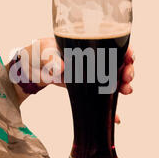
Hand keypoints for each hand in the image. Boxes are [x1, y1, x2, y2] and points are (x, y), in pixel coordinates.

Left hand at [16, 38, 134, 123]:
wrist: (28, 69)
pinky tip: (115, 116)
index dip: (124, 49)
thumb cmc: (36, 53)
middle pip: (116, 60)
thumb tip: (61, 67)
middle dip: (127, 69)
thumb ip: (50, 58)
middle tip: (127, 78)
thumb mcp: (42, 51)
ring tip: (126, 91)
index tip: (130, 57)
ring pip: (112, 77)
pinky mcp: (84, 85)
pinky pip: (100, 94)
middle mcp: (90, 55)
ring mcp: (89, 71)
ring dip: (122, 84)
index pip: (110, 42)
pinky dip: (108, 106)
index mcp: (84, 41)